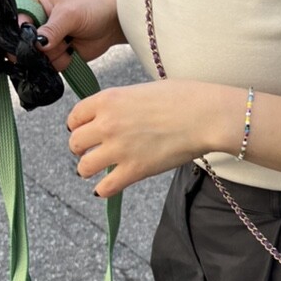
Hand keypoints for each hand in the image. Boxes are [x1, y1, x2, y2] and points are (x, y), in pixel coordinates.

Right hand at [18, 0, 125, 71]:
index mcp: (33, 6)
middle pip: (21, 43)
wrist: (111, 26)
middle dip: (35, 48)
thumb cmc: (91, 10)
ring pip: (36, 57)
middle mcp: (35, 26)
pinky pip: (48, 67)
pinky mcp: (54, 57)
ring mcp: (44, 44)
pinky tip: (71, 52)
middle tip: (51, 44)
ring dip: (53, 55)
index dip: (18, 31)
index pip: (15, 20)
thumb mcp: (70, 14)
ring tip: (68, 42)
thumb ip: (53, 29)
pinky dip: (60, 64)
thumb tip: (38, 44)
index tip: (30, 38)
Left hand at [67, 80, 225, 196]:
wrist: (206, 116)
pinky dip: (103, 190)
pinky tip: (107, 187)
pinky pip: (105, 188)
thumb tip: (117, 115)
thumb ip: (122, 104)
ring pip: (84, 167)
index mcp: (109, 99)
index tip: (85, 131)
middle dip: (82, 148)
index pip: (75, 117)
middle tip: (94, 150)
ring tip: (98, 169)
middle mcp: (107, 124)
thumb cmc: (184, 99)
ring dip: (88, 169)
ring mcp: (119, 149)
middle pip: (75, 143)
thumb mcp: (143, 90)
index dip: (78, 126)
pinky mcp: (135, 170)